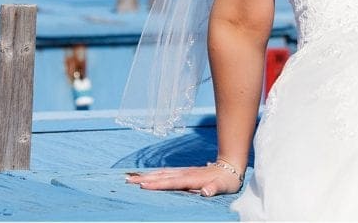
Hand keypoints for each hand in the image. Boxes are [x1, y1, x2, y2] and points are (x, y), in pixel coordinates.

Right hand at [126, 162, 242, 196]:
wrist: (230, 165)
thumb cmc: (227, 180)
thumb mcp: (224, 186)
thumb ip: (214, 188)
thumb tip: (206, 191)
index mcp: (192, 179)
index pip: (172, 182)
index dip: (158, 185)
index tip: (143, 186)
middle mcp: (185, 174)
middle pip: (162, 177)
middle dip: (145, 179)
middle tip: (127, 181)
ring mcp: (184, 172)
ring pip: (162, 174)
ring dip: (146, 176)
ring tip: (131, 178)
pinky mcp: (184, 172)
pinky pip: (166, 173)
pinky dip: (155, 174)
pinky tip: (147, 176)